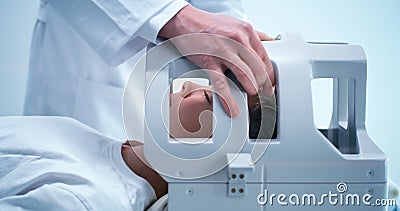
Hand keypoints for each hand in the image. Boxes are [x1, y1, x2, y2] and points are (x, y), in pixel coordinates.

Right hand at [159, 5, 274, 116]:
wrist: (185, 21)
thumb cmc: (208, 24)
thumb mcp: (235, 23)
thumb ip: (253, 34)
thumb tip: (268, 42)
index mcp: (246, 32)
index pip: (264, 56)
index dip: (270, 72)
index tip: (270, 81)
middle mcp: (237, 41)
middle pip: (258, 67)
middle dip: (264, 83)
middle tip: (264, 91)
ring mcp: (223, 52)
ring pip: (245, 75)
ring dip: (251, 88)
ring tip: (253, 95)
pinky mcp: (209, 62)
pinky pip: (221, 84)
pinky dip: (228, 99)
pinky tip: (233, 108)